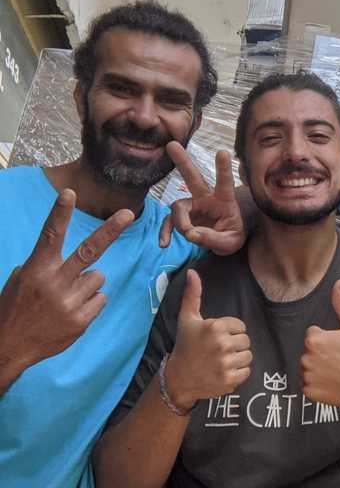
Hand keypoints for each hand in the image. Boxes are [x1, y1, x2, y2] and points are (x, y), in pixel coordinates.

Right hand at [0, 189, 132, 368]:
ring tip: (66, 298)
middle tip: (128, 214)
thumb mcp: (20, 281)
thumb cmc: (16, 308)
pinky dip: (90, 302)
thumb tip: (66, 258)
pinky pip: (101, 298)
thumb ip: (43, 266)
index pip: (51, 235)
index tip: (69, 192)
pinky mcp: (81, 320)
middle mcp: (54, 283)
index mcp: (37, 269)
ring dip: (87, 284)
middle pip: (89, 251)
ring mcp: (69, 302)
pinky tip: (71, 311)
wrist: (10, 347)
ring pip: (98, 277)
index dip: (60, 213)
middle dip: (110, 230)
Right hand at [159, 141, 246, 254]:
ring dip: (180, 221)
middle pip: (194, 178)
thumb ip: (212, 239)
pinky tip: (164, 243)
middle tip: (172, 144)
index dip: (223, 168)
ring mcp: (193, 206)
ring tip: (188, 235)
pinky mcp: (183, 216)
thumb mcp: (230, 243)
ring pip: (178, 206)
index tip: (223, 152)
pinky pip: (170, 221)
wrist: (224, 243)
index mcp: (225, 200)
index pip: (224, 183)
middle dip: (183, 162)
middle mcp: (207, 199)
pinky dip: (166, 231)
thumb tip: (190, 234)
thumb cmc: (231, 238)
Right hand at [164, 270, 251, 409]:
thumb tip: (192, 272)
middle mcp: (222, 344)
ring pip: (248, 356)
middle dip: (235, 345)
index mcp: (215, 327)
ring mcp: (226, 363)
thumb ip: (193, 294)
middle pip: (246, 341)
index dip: (230, 331)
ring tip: (222, 360)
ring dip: (238, 359)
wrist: (179, 378)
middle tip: (219, 350)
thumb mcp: (187, 318)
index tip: (216, 338)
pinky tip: (224, 371)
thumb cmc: (185, 345)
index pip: (240, 326)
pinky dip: (238, 373)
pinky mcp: (230, 380)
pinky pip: (247, 371)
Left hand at [300, 280, 339, 406]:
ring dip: (318, 366)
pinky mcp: (308, 391)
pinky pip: (308, 382)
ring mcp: (306, 376)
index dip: (327, 338)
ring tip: (336, 369)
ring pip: (307, 365)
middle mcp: (306, 358)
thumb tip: (338, 283)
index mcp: (314, 339)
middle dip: (321, 351)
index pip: (313, 334)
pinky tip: (332, 380)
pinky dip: (317, 382)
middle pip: (309, 350)